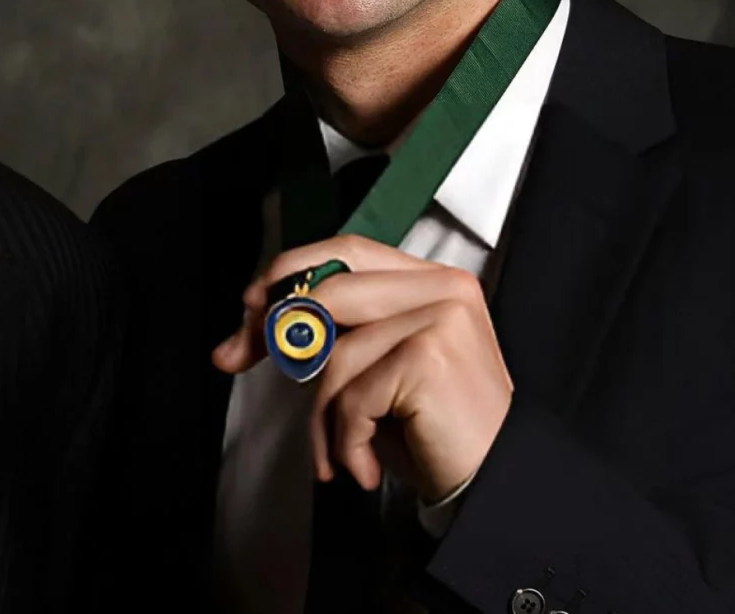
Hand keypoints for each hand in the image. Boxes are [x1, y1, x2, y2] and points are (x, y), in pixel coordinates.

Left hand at [214, 235, 510, 502]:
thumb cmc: (436, 433)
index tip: (249, 308)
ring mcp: (439, 318)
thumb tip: (251, 328)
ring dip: (323, 418)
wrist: (496, 483)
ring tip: (341, 453)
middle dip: (272, 329)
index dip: (289, 273)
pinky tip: (365, 465)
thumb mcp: (379, 370)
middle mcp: (442, 289)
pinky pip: (351, 396)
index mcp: (432, 281)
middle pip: (329, 292)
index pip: (347, 252)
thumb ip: (334, 336)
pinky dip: (346, 441)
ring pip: (335, 355)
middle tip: (238, 357)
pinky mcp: (429, 357)